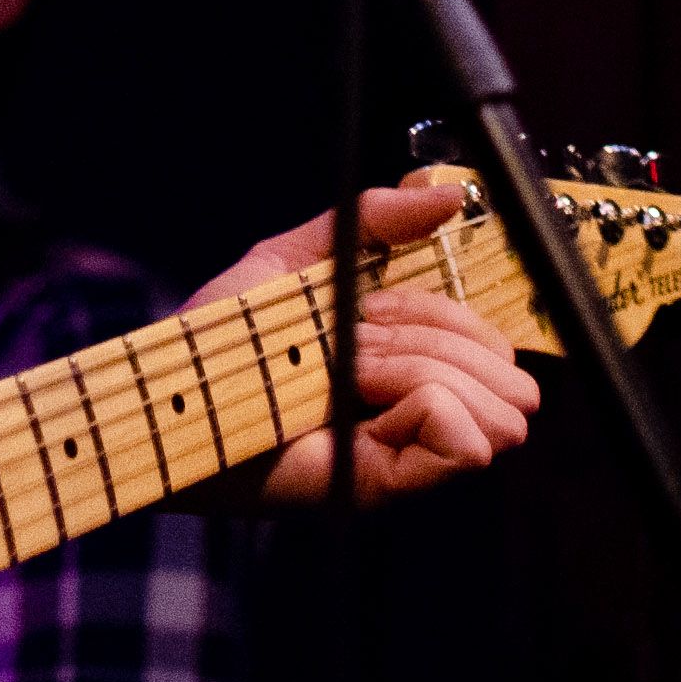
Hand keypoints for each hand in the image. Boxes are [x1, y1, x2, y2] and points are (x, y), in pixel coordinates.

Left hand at [190, 184, 541, 508]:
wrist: (175, 390)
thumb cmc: (226, 335)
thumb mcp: (300, 258)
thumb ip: (375, 219)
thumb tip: (453, 197)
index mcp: (412, 364)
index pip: (491, 340)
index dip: (441, 311)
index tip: (372, 309)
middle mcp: (423, 413)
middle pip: (505, 374)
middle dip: (432, 340)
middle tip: (358, 347)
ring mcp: (410, 453)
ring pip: (493, 409)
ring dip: (420, 370)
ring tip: (353, 375)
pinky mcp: (389, 484)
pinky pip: (464, 443)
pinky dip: (423, 404)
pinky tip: (364, 406)